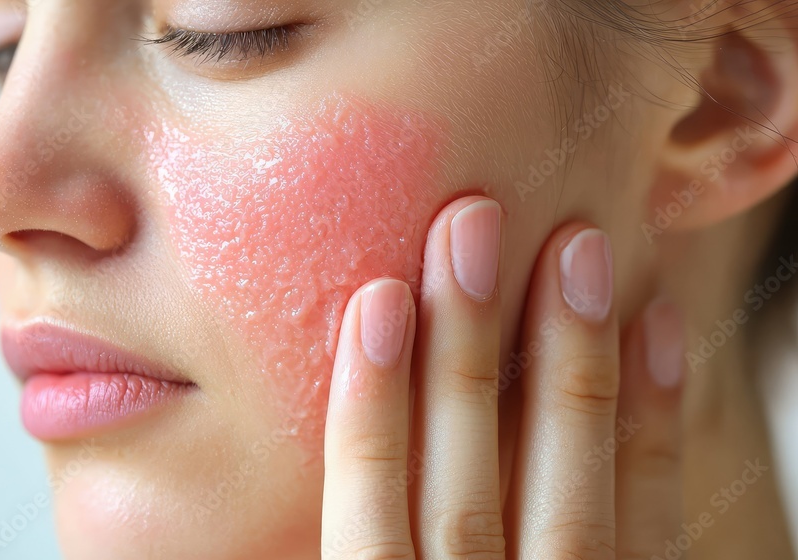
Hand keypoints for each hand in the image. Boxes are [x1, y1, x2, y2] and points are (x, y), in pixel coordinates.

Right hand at [320, 196, 685, 558]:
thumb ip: (337, 544)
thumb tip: (303, 417)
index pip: (369, 522)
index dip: (369, 412)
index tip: (376, 297)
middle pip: (465, 497)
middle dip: (465, 355)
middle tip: (470, 225)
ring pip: (571, 510)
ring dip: (570, 370)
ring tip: (577, 249)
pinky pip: (654, 532)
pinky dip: (656, 431)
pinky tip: (655, 328)